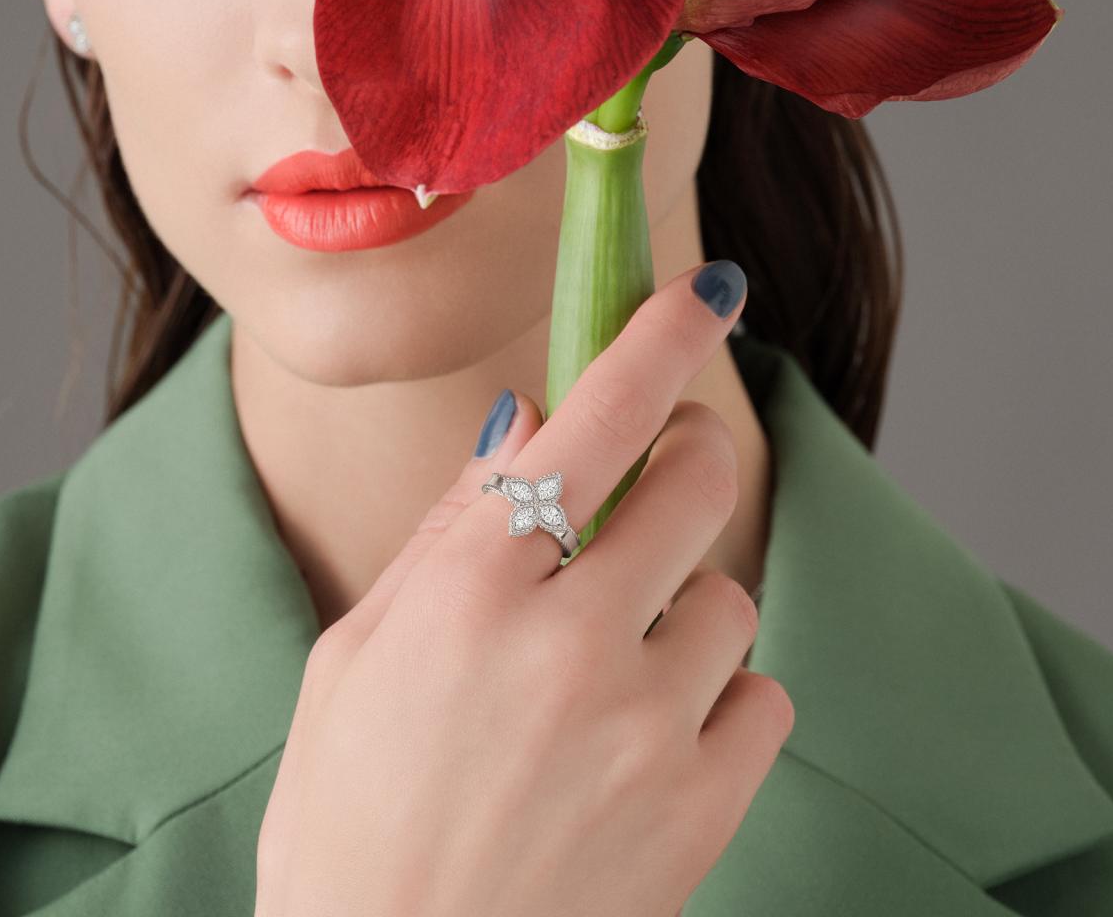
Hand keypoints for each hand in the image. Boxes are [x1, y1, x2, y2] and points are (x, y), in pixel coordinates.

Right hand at [254, 261, 794, 916]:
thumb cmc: (351, 819)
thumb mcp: (359, 655)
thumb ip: (450, 524)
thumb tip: (523, 415)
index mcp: (471, 588)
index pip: (596, 418)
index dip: (661, 338)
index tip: (711, 293)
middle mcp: (569, 642)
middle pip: (694, 482)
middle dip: (680, 467)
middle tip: (647, 496)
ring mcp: (645, 729)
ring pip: (730, 595)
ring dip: (683, 610)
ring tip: (615, 677)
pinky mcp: (701, 811)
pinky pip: (761, 696)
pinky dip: (717, 704)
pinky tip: (650, 747)